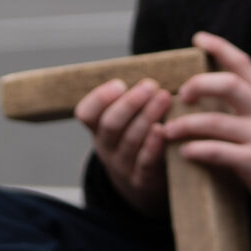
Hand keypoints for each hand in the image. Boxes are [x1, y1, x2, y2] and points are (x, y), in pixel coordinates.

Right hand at [75, 73, 173, 214]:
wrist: (144, 186)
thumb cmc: (140, 140)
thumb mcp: (126, 122)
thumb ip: (132, 99)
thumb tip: (156, 64)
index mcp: (98, 129)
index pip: (86, 113)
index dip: (100, 98)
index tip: (120, 83)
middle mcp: (106, 147)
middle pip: (111, 125)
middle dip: (131, 103)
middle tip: (150, 84)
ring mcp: (123, 166)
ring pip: (131, 140)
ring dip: (147, 116)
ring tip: (164, 98)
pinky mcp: (142, 180)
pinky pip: (145, 162)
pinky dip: (153, 145)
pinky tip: (163, 130)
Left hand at [165, 33, 250, 210]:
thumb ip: (244, 106)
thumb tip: (204, 92)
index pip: (243, 64)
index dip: (221, 47)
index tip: (198, 38)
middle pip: (229, 85)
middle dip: (199, 84)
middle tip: (181, 95)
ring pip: (217, 121)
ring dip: (186, 124)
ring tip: (167, 130)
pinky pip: (220, 152)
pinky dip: (198, 149)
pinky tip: (184, 152)